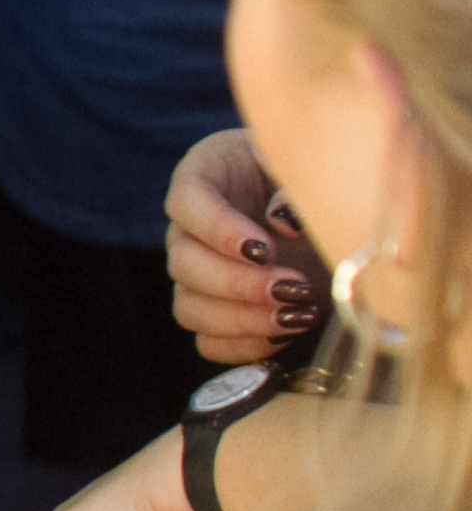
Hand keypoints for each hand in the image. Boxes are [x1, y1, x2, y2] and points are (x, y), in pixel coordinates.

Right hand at [166, 126, 320, 364]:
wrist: (328, 205)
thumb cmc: (316, 174)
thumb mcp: (311, 164)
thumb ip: (299, 180)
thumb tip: (285, 222)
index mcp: (206, 175)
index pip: (185, 202)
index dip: (218, 230)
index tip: (266, 249)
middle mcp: (190, 229)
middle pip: (183, 263)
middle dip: (239, 284)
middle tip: (295, 286)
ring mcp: (199, 274)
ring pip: (190, 308)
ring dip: (242, 320)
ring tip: (299, 314)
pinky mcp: (218, 312)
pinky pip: (209, 343)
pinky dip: (245, 346)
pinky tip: (286, 332)